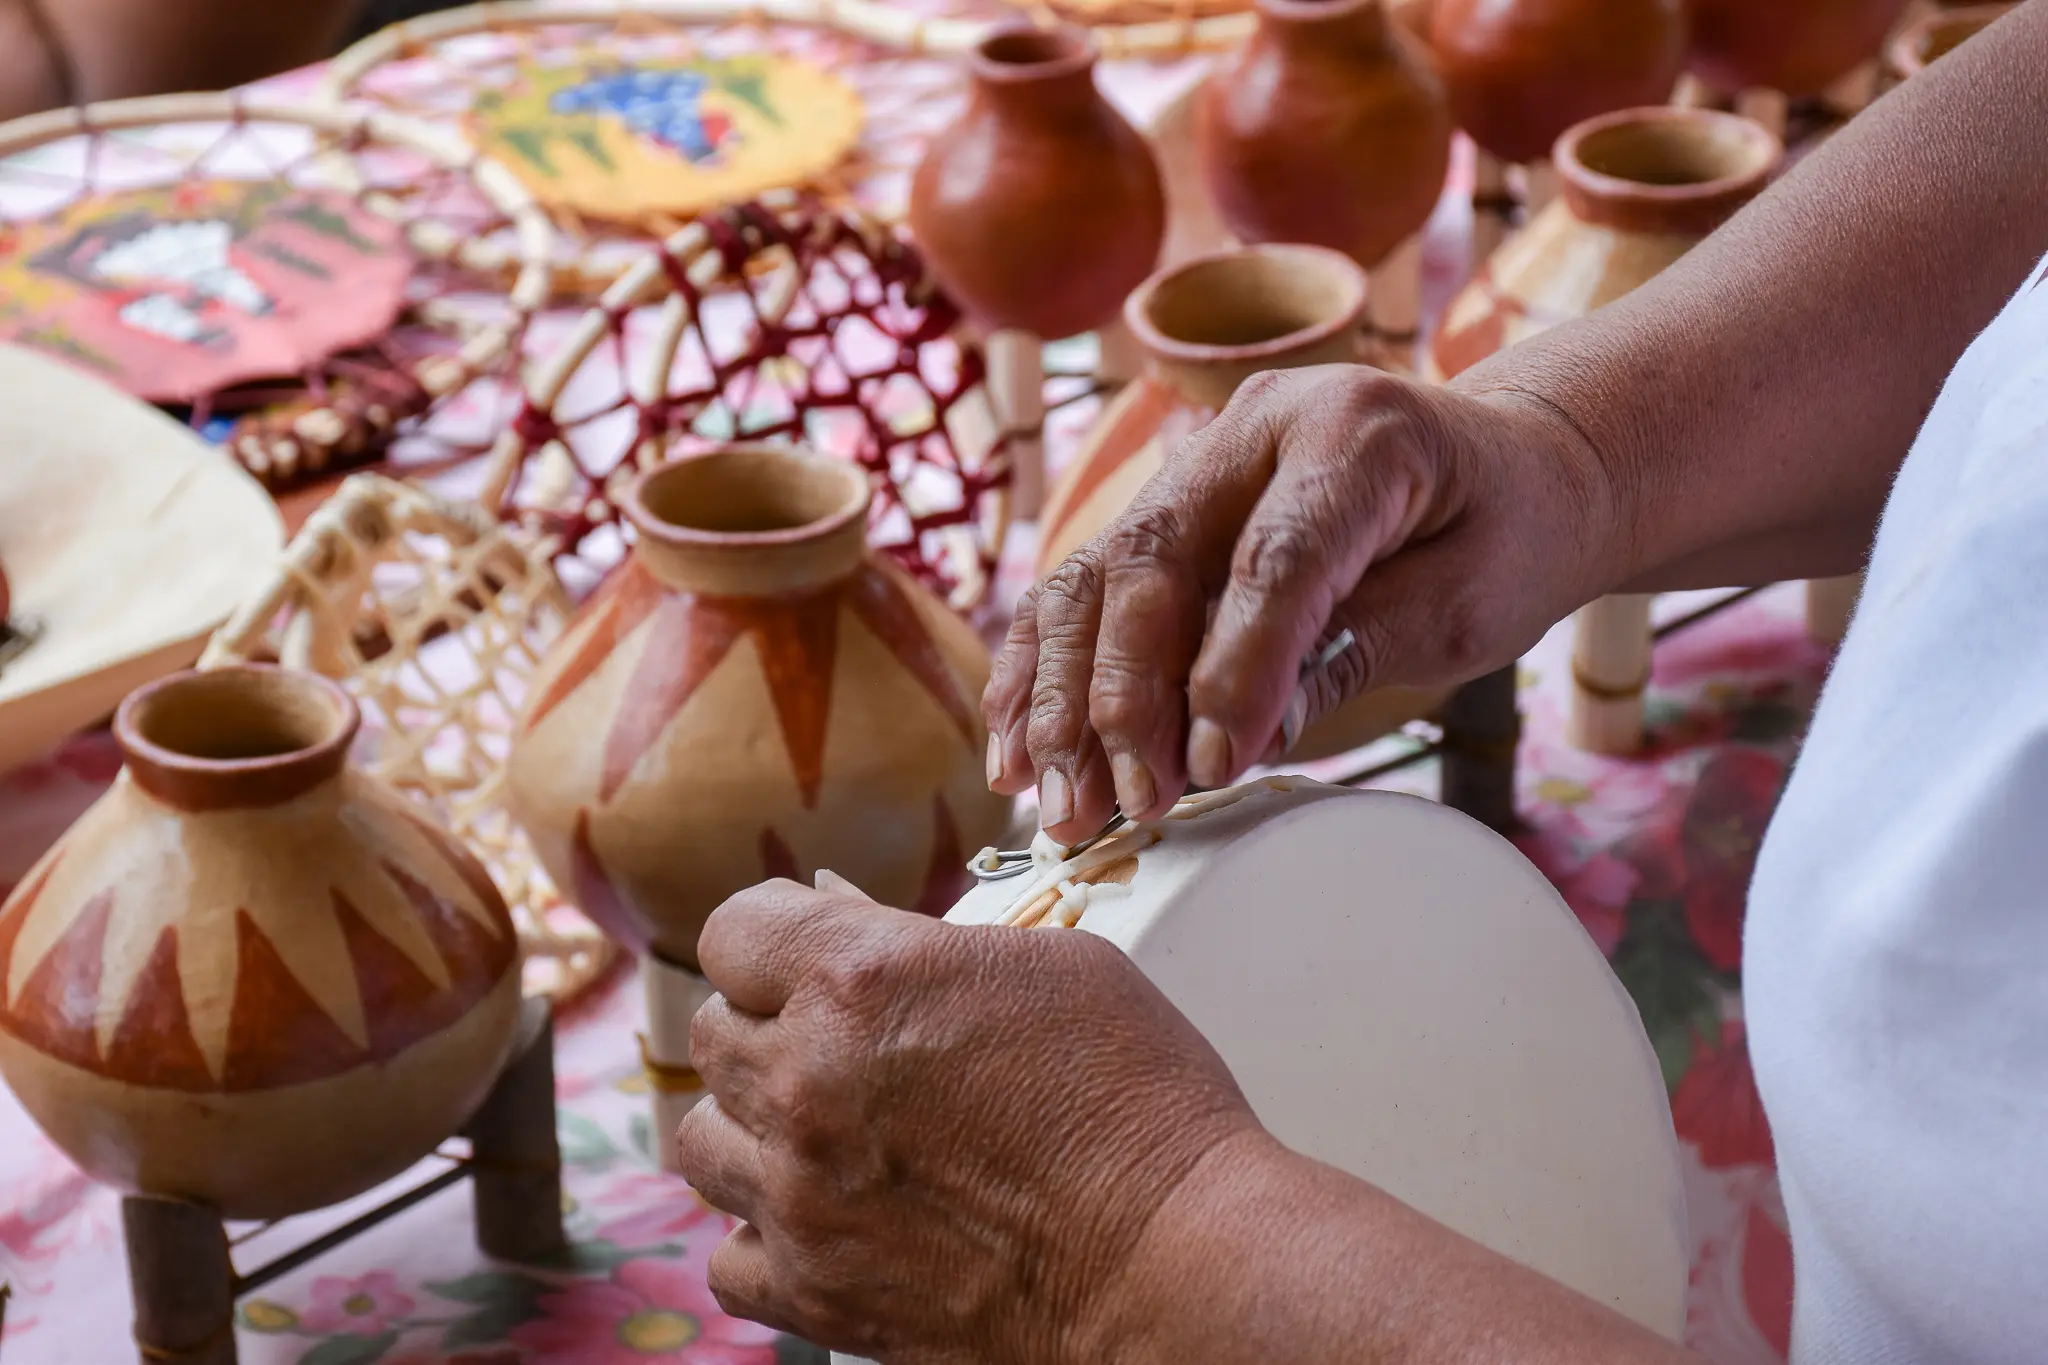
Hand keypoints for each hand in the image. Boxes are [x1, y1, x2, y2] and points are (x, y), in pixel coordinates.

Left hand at [673, 880, 1260, 1363]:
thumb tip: (840, 912)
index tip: (805, 953)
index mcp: (859, 980)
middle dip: (771, 1025)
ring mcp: (800, 1196)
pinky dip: (766, 1233)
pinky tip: (831, 1213)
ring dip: (753, 1126)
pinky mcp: (814, 1292)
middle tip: (848, 1045)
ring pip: (702, 1139)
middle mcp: (807, 1082)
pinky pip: (726, 1253)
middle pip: (715, 1031)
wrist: (1177, 1264)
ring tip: (828, 1129)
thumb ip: (922, 939)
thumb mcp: (1050, 967)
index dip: (775, 936)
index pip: (735, 930)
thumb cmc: (1138, 1105)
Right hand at [985, 365, 1619, 840]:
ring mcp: (1199, 459)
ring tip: (1054, 800)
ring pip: (1097, 573)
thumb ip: (1351, 654)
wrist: (1510, 467)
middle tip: (1121, 802)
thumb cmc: (1503, 535)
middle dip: (1122, 694)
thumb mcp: (1465, 607)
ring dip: (1062, 695)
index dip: (1234, 667)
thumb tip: (1229, 741)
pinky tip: (1019, 747)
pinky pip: (1085, 584)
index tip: (1207, 767)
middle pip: (1154, 559)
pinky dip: (1043, 669)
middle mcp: (1255, 426)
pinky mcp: (1166, 504)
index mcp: (1354, 431)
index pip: (1274, 557)